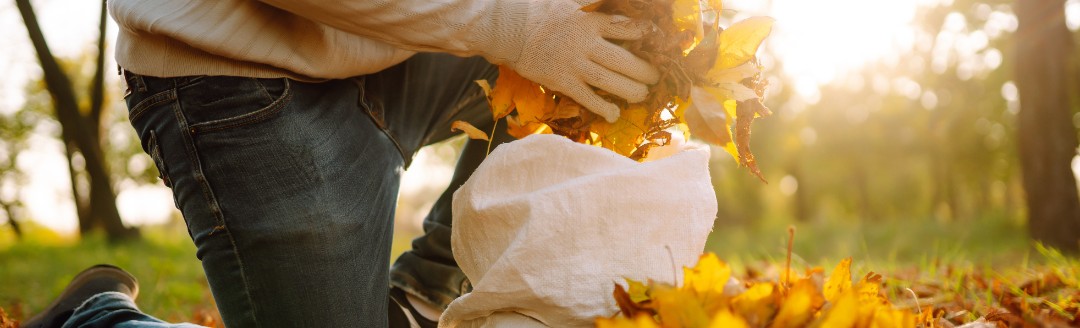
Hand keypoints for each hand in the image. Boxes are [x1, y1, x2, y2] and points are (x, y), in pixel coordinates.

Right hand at [471, 0, 660, 121]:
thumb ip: (594, 1)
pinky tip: (614, 114)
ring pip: (609, 81)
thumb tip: (611, 1)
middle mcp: (586, 42)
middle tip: (655, 77)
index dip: (644, 36)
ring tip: (642, 95)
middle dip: (644, 70)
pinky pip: (587, 97)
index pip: (627, 28)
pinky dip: (602, 107)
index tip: (654, 42)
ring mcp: (574, 63)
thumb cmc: (539, 11)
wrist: (508, 28)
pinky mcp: (561, 81)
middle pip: (623, 60)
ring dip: (630, 90)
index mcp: (590, 20)